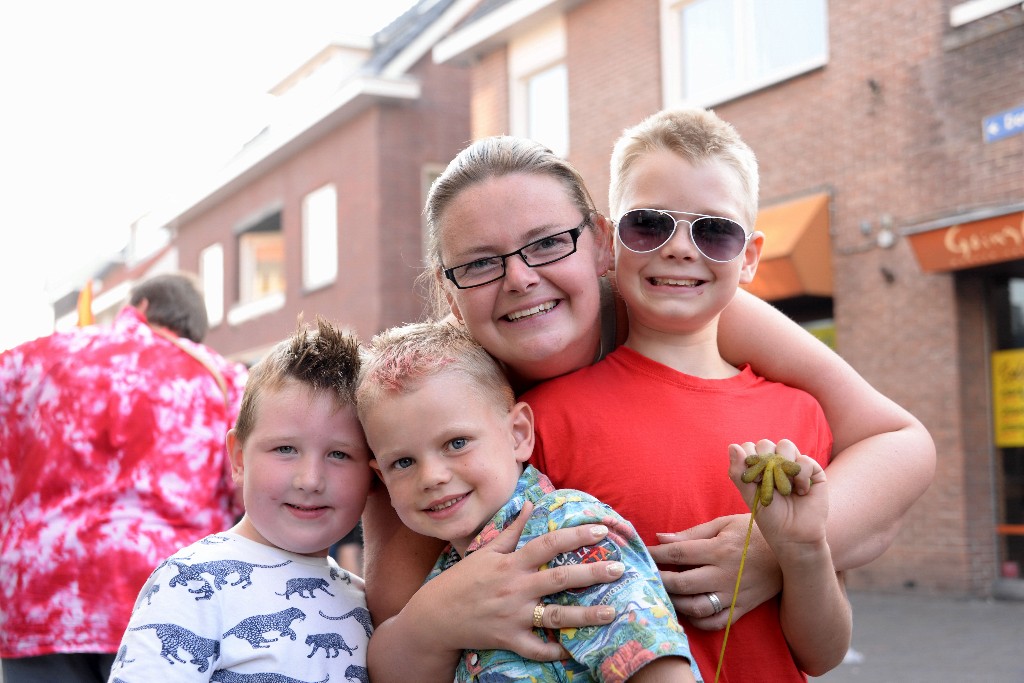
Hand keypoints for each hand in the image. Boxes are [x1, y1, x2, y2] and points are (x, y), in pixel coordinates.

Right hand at [407, 501, 620, 660]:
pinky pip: (536, 648)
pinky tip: (575, 650)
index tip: (601, 530)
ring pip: (555, 616)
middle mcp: (515, 588)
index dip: (575, 535)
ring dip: (585, 615)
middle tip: (619, 570)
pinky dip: (555, 651)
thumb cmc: (463, 580)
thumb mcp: (486, 551)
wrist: (435, 616)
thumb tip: (531, 504)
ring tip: (611, 612)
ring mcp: (513, 616)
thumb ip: (512, 530)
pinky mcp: (508, 639)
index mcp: (511, 563)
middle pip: (559, 578)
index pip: (548, 544)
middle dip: (591, 573)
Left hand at [649, 514, 780, 629]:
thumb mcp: (725, 523)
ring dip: (675, 602)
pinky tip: (687, 611)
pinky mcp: (743, 607)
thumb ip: (693, 532)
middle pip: (682, 582)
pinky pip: (717, 621)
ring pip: (696, 606)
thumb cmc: (754, 532)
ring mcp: (734, 594)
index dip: (656, 554)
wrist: (792, 551)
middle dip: (658, 580)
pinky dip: (698, 621)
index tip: (642, 554)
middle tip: (645, 577)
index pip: (678, 553)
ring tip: (663, 594)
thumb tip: (662, 537)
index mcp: (719, 549)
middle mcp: (725, 574)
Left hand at [729, 439, 828, 546]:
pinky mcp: (813, 471)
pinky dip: (801, 476)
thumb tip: (733, 445)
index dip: (749, 459)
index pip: (749, 447)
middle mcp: (775, 463)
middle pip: (766, 444)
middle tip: (768, 483)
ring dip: (782, 466)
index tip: (754, 480)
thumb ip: (738, 472)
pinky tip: (800, 492)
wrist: (794, 536)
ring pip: (786, 445)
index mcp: (758, 467)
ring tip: (784, 488)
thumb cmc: (770, 517)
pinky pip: (805, 460)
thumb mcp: (749, 496)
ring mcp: (794, 465)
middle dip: (764, 463)